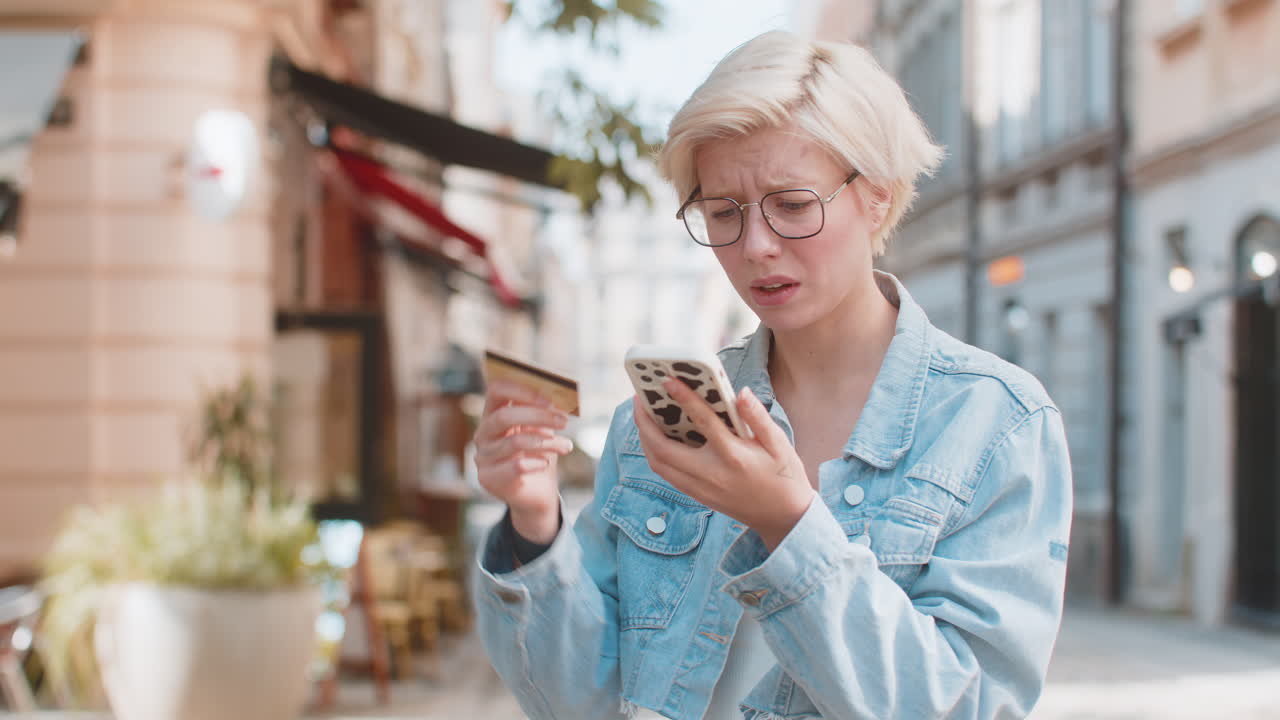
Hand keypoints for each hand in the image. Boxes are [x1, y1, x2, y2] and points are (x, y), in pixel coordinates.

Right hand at [474, 379, 572, 543]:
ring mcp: (482, 457)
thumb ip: (544, 413)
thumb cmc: (539, 455)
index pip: (497, 390)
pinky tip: (546, 464)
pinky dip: (536, 463)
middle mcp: (483, 434)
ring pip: (515, 442)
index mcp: (493, 414)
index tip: (551, 399)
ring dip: (546, 442)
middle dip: (538, 416)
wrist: (537, 493)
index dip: (522, 390)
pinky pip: (515, 466)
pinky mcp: (488, 478)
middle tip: (564, 421)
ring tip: (565, 446)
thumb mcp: (543, 430)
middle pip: (503, 417)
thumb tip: (560, 396)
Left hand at [633, 381, 814, 549]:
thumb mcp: (779, 444)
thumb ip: (758, 417)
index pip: (703, 422)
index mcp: (734, 456)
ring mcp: (702, 488)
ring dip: (645, 439)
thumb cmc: (784, 476)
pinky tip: (655, 438)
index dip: (683, 398)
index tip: (668, 380)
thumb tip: (740, 392)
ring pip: (659, 464)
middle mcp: (712, 474)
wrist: (784, 518)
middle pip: (664, 449)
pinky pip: (667, 474)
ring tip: (643, 415)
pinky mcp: (698, 496)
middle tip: (639, 399)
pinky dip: (655, 454)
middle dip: (645, 423)